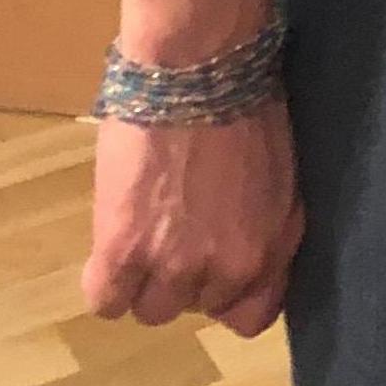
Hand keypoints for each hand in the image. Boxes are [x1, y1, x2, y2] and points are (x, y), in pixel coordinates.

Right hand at [82, 103, 303, 337]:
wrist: (199, 68)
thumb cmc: (247, 103)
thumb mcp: (281, 174)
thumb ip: (270, 227)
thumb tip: (256, 258)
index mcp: (267, 248)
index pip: (252, 317)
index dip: (230, 295)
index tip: (217, 267)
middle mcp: (224, 268)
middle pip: (195, 306)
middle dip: (186, 274)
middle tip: (176, 225)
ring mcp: (171, 264)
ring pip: (150, 310)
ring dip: (144, 278)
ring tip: (144, 227)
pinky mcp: (121, 251)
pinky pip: (105, 301)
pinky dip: (104, 280)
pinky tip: (112, 243)